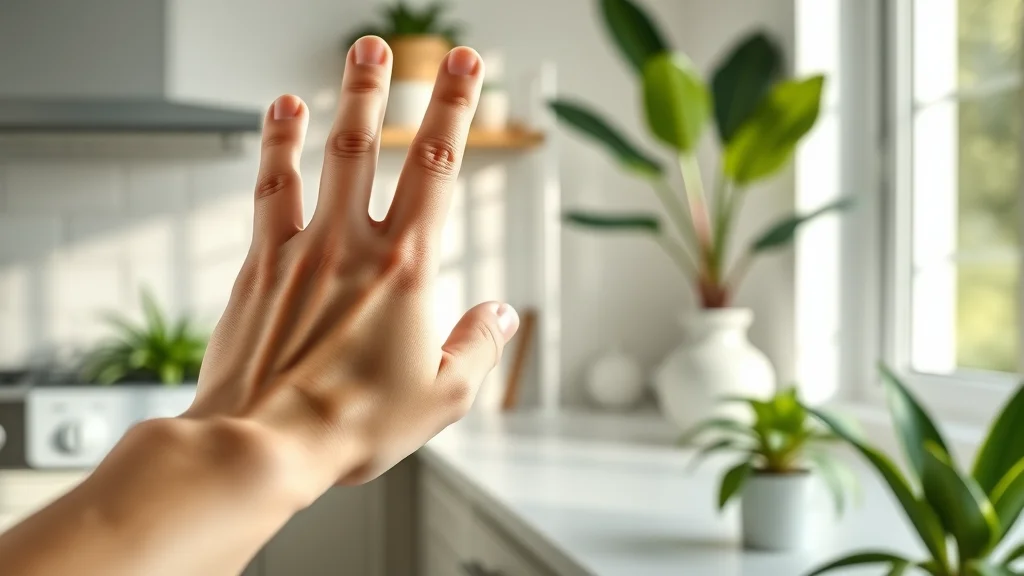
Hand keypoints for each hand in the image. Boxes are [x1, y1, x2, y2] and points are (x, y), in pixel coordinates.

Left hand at [185, 36, 518, 495]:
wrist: (263, 442)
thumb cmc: (354, 424)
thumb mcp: (442, 398)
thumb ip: (478, 347)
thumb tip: (501, 313)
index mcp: (407, 270)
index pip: (439, 169)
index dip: (455, 109)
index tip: (465, 64)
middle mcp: (355, 245)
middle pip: (377, 147)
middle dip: (390, 88)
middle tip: (394, 45)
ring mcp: (303, 248)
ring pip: (326, 156)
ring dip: (343, 101)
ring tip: (355, 57)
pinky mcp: (261, 264)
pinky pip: (271, 189)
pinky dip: (277, 145)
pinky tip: (281, 112)